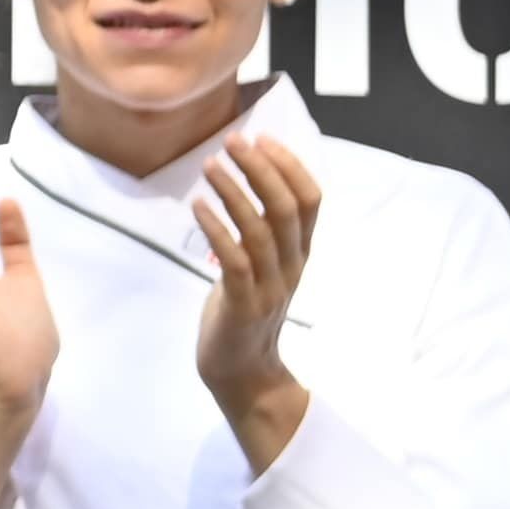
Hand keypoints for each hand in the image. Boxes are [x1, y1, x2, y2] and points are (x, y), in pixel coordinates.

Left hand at [190, 129, 320, 469]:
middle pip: (288, 209)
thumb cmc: (246, 307)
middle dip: (262, 170)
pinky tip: (198, 206)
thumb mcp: (263, 264)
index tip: (262, 137)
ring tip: (211, 164)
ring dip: (236, 192)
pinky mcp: (244, 305)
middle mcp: (292, 266)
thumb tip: (250, 179)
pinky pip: (235, 262)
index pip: (312, 201)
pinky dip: (217, 229)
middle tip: (233, 140)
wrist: (243, 371)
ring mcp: (270, 286)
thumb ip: (263, 229)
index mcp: (300, 252)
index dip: (290, 165)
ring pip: (261, 231)